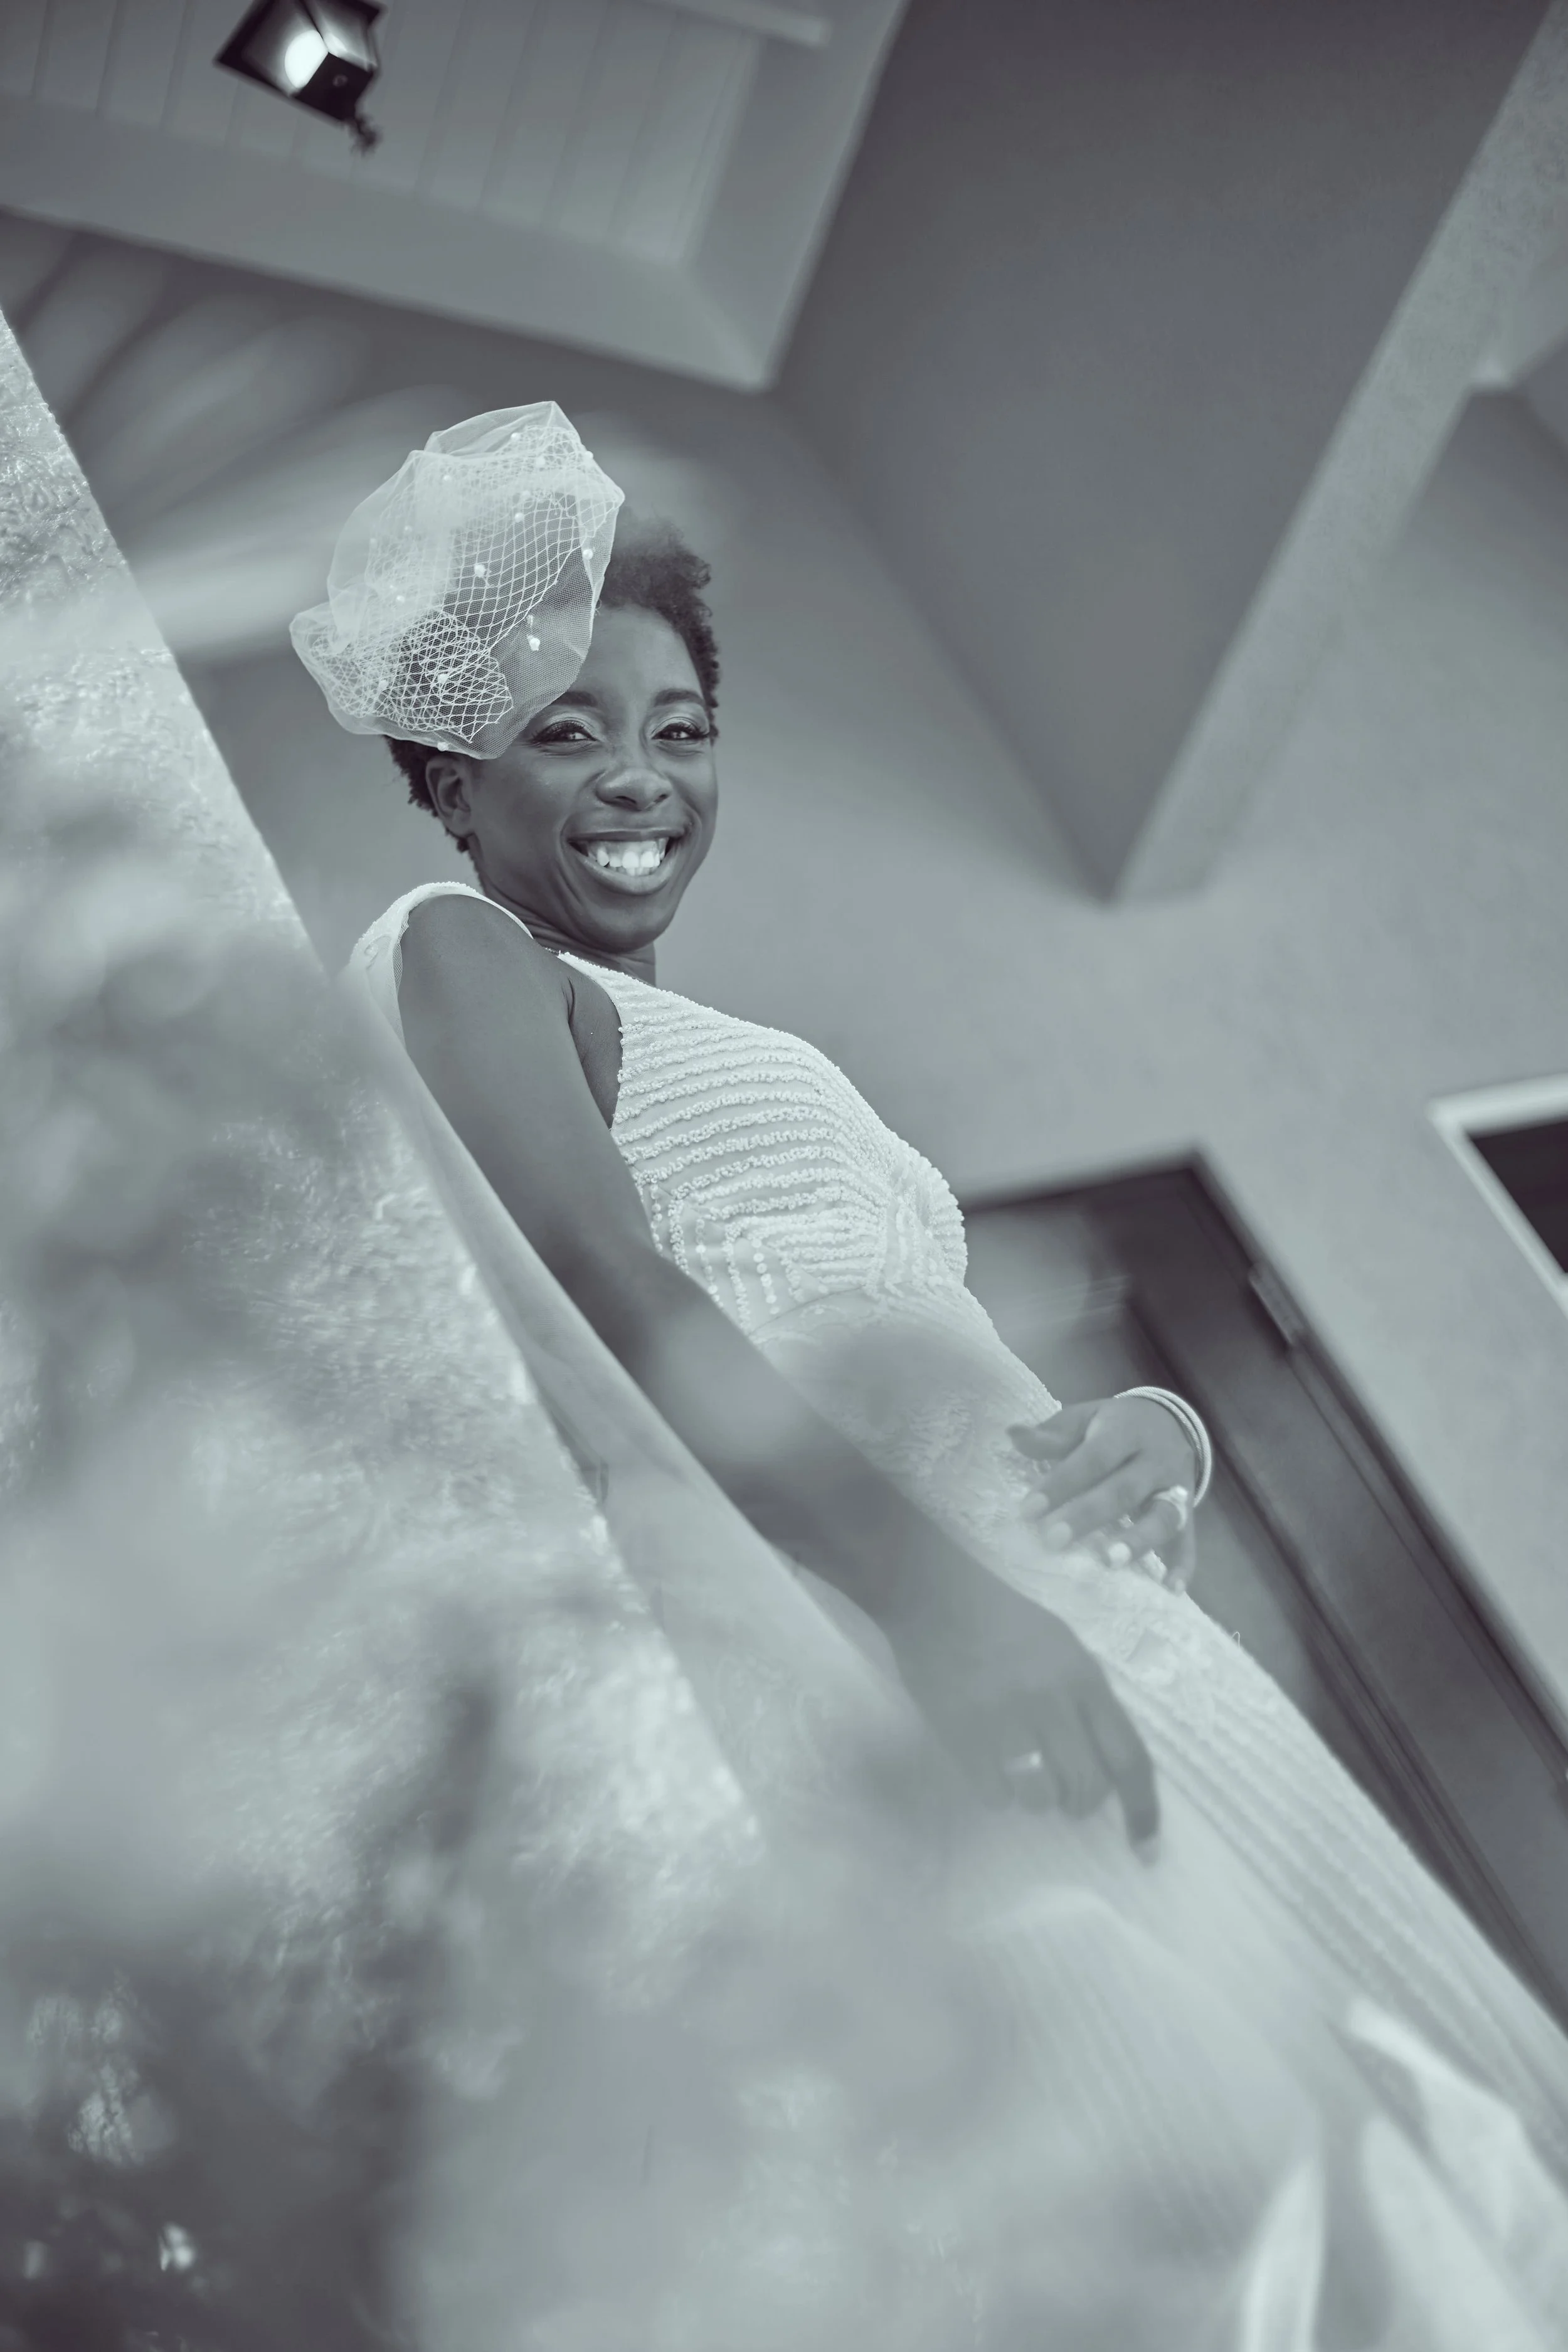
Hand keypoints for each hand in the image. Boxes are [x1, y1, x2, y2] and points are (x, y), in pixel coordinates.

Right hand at [883, 1563, 1159, 1856]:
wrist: (935, 1597)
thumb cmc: (1005, 1621)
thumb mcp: (1065, 1648)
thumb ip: (1088, 1701)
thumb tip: (1106, 1764)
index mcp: (1085, 1678)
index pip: (1130, 1758)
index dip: (1143, 1812)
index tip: (1147, 1853)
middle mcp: (1053, 1700)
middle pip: (1088, 1787)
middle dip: (1079, 1804)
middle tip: (1065, 1798)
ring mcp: (1006, 1718)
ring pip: (1041, 1799)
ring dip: (1036, 1798)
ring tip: (1021, 1773)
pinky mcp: (962, 1732)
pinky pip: (995, 1795)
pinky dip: (996, 1791)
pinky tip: (987, 1764)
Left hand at [1011, 1398, 1198, 1591]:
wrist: (1170, 1423)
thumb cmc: (1114, 1426)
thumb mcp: (1085, 1419)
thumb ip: (1053, 1433)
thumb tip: (1013, 1435)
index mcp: (1125, 1430)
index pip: (1092, 1458)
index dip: (1061, 1483)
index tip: (1028, 1510)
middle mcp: (1156, 1458)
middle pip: (1124, 1489)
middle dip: (1088, 1516)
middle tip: (1054, 1540)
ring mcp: (1177, 1487)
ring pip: (1163, 1515)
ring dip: (1139, 1540)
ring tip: (1110, 1562)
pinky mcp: (1189, 1512)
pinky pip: (1189, 1539)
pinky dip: (1183, 1565)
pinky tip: (1170, 1589)